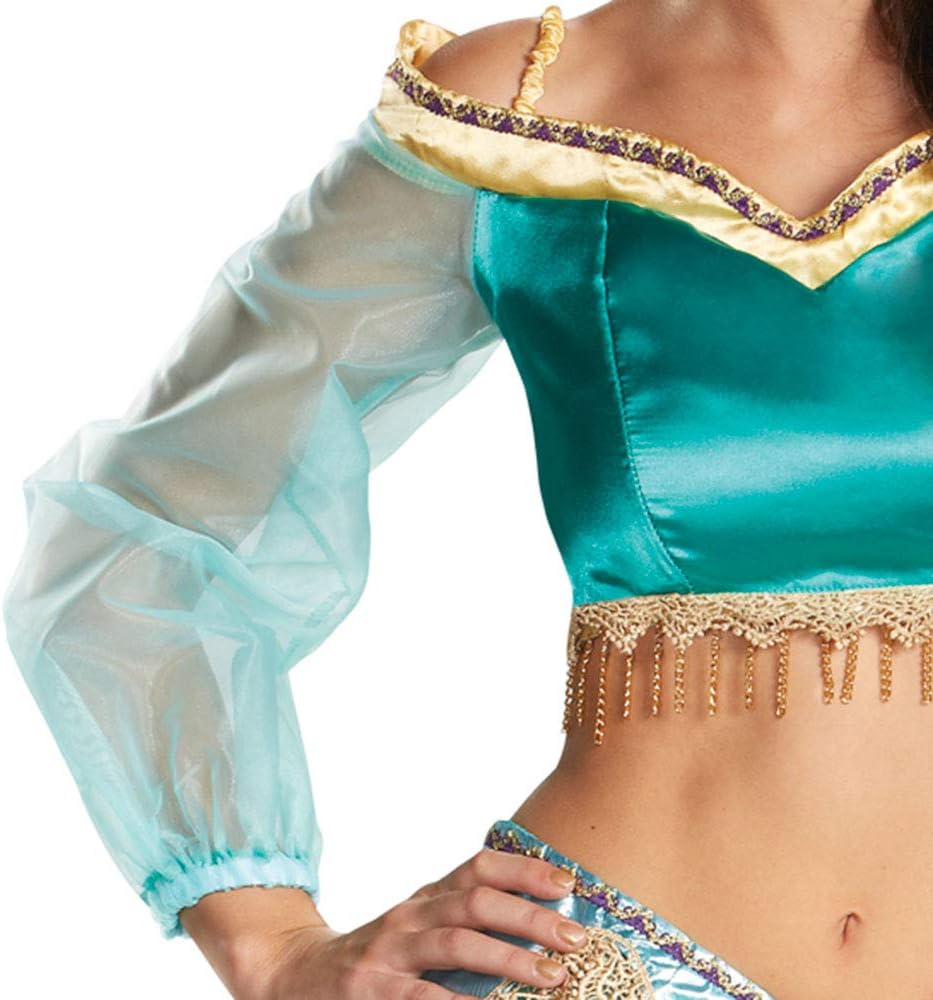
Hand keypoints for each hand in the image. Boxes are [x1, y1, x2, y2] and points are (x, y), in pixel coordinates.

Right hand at [237, 846, 586, 998]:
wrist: (296, 975)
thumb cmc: (379, 958)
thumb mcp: (419, 928)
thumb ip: (466, 922)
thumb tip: (545, 930)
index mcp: (427, 897)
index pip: (479, 866)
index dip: (525, 869)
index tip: (569, 884)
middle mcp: (410, 916)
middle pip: (475, 902)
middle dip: (529, 917)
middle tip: (575, 938)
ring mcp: (389, 954)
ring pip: (455, 945)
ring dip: (508, 959)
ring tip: (552, 978)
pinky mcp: (371, 993)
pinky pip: (423, 998)